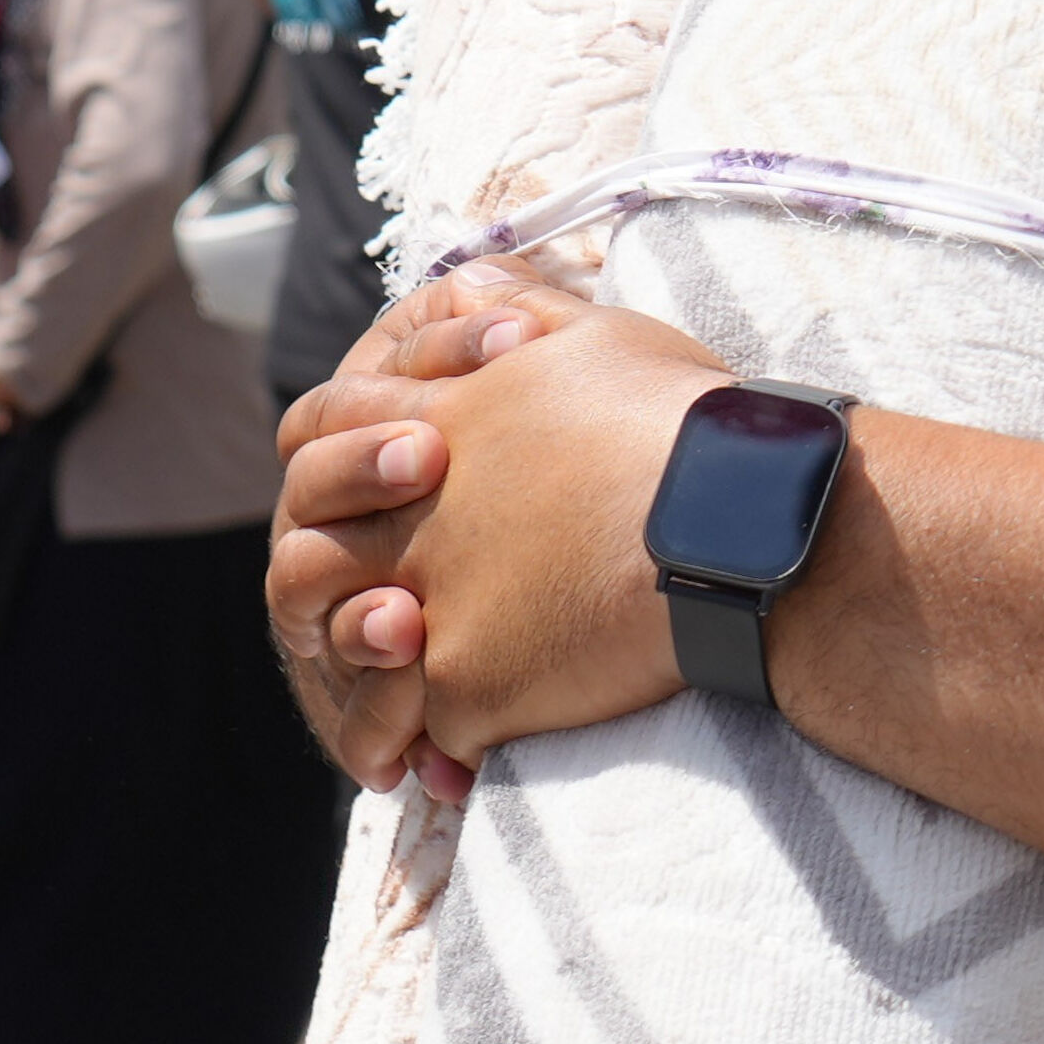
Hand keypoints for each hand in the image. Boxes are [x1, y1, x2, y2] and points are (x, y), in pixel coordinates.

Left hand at [264, 270, 730, 791]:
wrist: (732, 519)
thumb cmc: (686, 423)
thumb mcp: (597, 335)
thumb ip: (521, 309)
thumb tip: (477, 272)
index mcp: (435, 424)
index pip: (324, 432)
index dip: (336, 463)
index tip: (376, 497)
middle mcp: (410, 513)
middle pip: (310, 548)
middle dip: (327, 580)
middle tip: (365, 612)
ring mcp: (428, 599)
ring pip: (351, 649)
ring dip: (366, 680)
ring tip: (389, 718)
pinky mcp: (462, 680)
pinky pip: (421, 731)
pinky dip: (434, 753)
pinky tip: (454, 771)